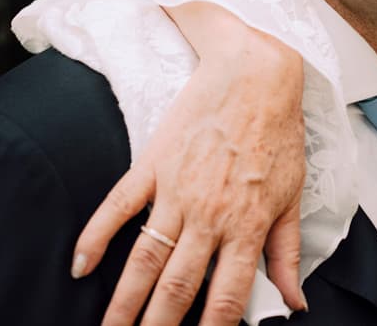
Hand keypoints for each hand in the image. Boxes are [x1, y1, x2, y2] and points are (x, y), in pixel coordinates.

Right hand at [72, 4, 307, 323]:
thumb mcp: (292, 195)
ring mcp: (177, 190)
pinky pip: (118, 206)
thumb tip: (294, 302)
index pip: (227, 295)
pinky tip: (81, 267)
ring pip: (145, 258)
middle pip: (178, 286)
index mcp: (248, 225)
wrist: (255, 73)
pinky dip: (96, 236)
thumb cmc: (279, 133)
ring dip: (124, 300)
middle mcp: (210, 214)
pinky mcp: (153, 164)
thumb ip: (287, 253)